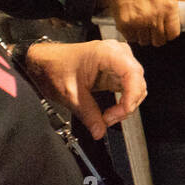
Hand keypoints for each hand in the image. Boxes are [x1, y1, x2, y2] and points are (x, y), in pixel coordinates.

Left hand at [26, 40, 146, 139]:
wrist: (46, 62)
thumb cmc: (56, 67)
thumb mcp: (70, 94)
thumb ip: (88, 114)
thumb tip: (99, 132)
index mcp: (108, 53)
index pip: (132, 73)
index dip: (132, 95)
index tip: (123, 112)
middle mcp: (119, 54)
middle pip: (138, 82)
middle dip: (127, 105)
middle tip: (108, 120)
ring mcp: (120, 62)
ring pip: (136, 87)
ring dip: (126, 106)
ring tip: (106, 117)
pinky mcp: (117, 71)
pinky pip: (129, 89)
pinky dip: (122, 103)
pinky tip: (110, 112)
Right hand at [100, 0, 184, 46]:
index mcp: (169, 6)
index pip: (173, 34)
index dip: (170, 33)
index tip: (167, 30)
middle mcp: (155, 15)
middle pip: (159, 40)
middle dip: (157, 36)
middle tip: (153, 26)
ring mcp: (139, 20)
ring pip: (145, 41)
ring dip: (144, 36)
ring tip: (143, 22)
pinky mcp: (125, 24)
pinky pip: (132, 39)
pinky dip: (132, 34)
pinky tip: (133, 23)